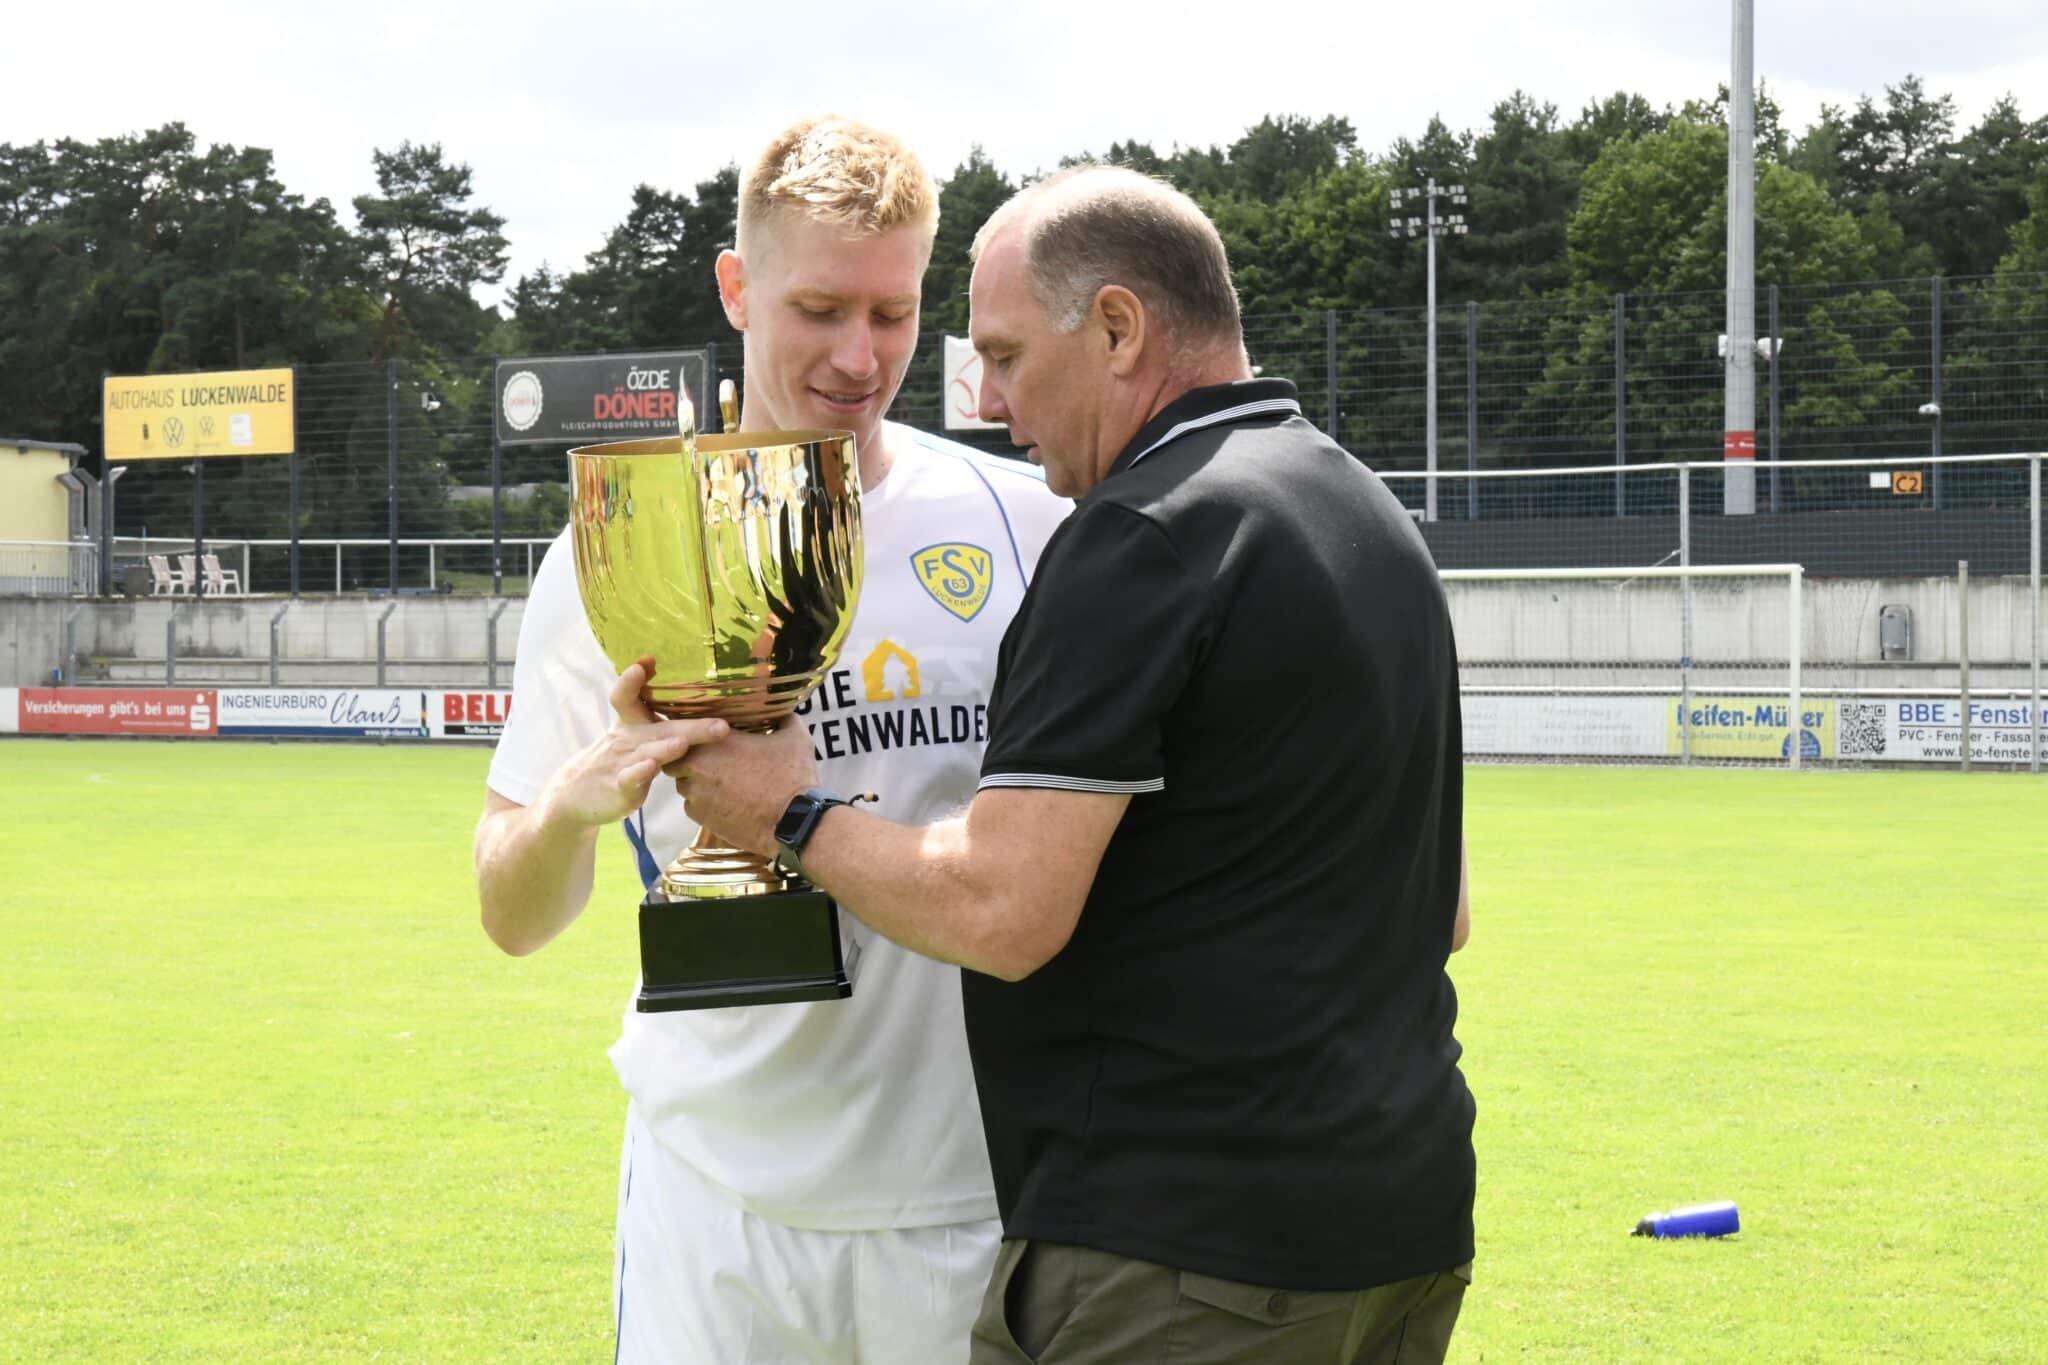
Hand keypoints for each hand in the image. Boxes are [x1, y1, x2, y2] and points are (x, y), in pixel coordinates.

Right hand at [534, 657, 729, 832]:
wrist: (578, 793)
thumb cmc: (617, 755)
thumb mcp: (630, 728)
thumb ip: (643, 700)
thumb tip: (652, 661)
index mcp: (630, 723)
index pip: (625, 697)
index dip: (633, 681)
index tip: (647, 661)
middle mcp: (628, 739)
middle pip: (658, 729)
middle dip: (690, 726)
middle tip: (722, 724)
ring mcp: (623, 763)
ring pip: (648, 753)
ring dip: (666, 748)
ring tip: (683, 743)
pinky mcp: (621, 788)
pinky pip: (630, 778)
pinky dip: (639, 772)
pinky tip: (650, 767)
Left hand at [674, 719, 818, 855]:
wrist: (794, 823)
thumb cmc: (793, 777)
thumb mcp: (795, 739)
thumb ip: (785, 719)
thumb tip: (785, 711)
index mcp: (715, 741)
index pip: (683, 734)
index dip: (691, 738)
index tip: (706, 739)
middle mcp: (697, 767)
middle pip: (677, 761)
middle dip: (689, 761)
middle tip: (712, 762)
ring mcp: (696, 795)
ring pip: (685, 785)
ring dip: (697, 783)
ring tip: (723, 784)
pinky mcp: (701, 819)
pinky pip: (694, 807)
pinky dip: (705, 804)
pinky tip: (727, 803)